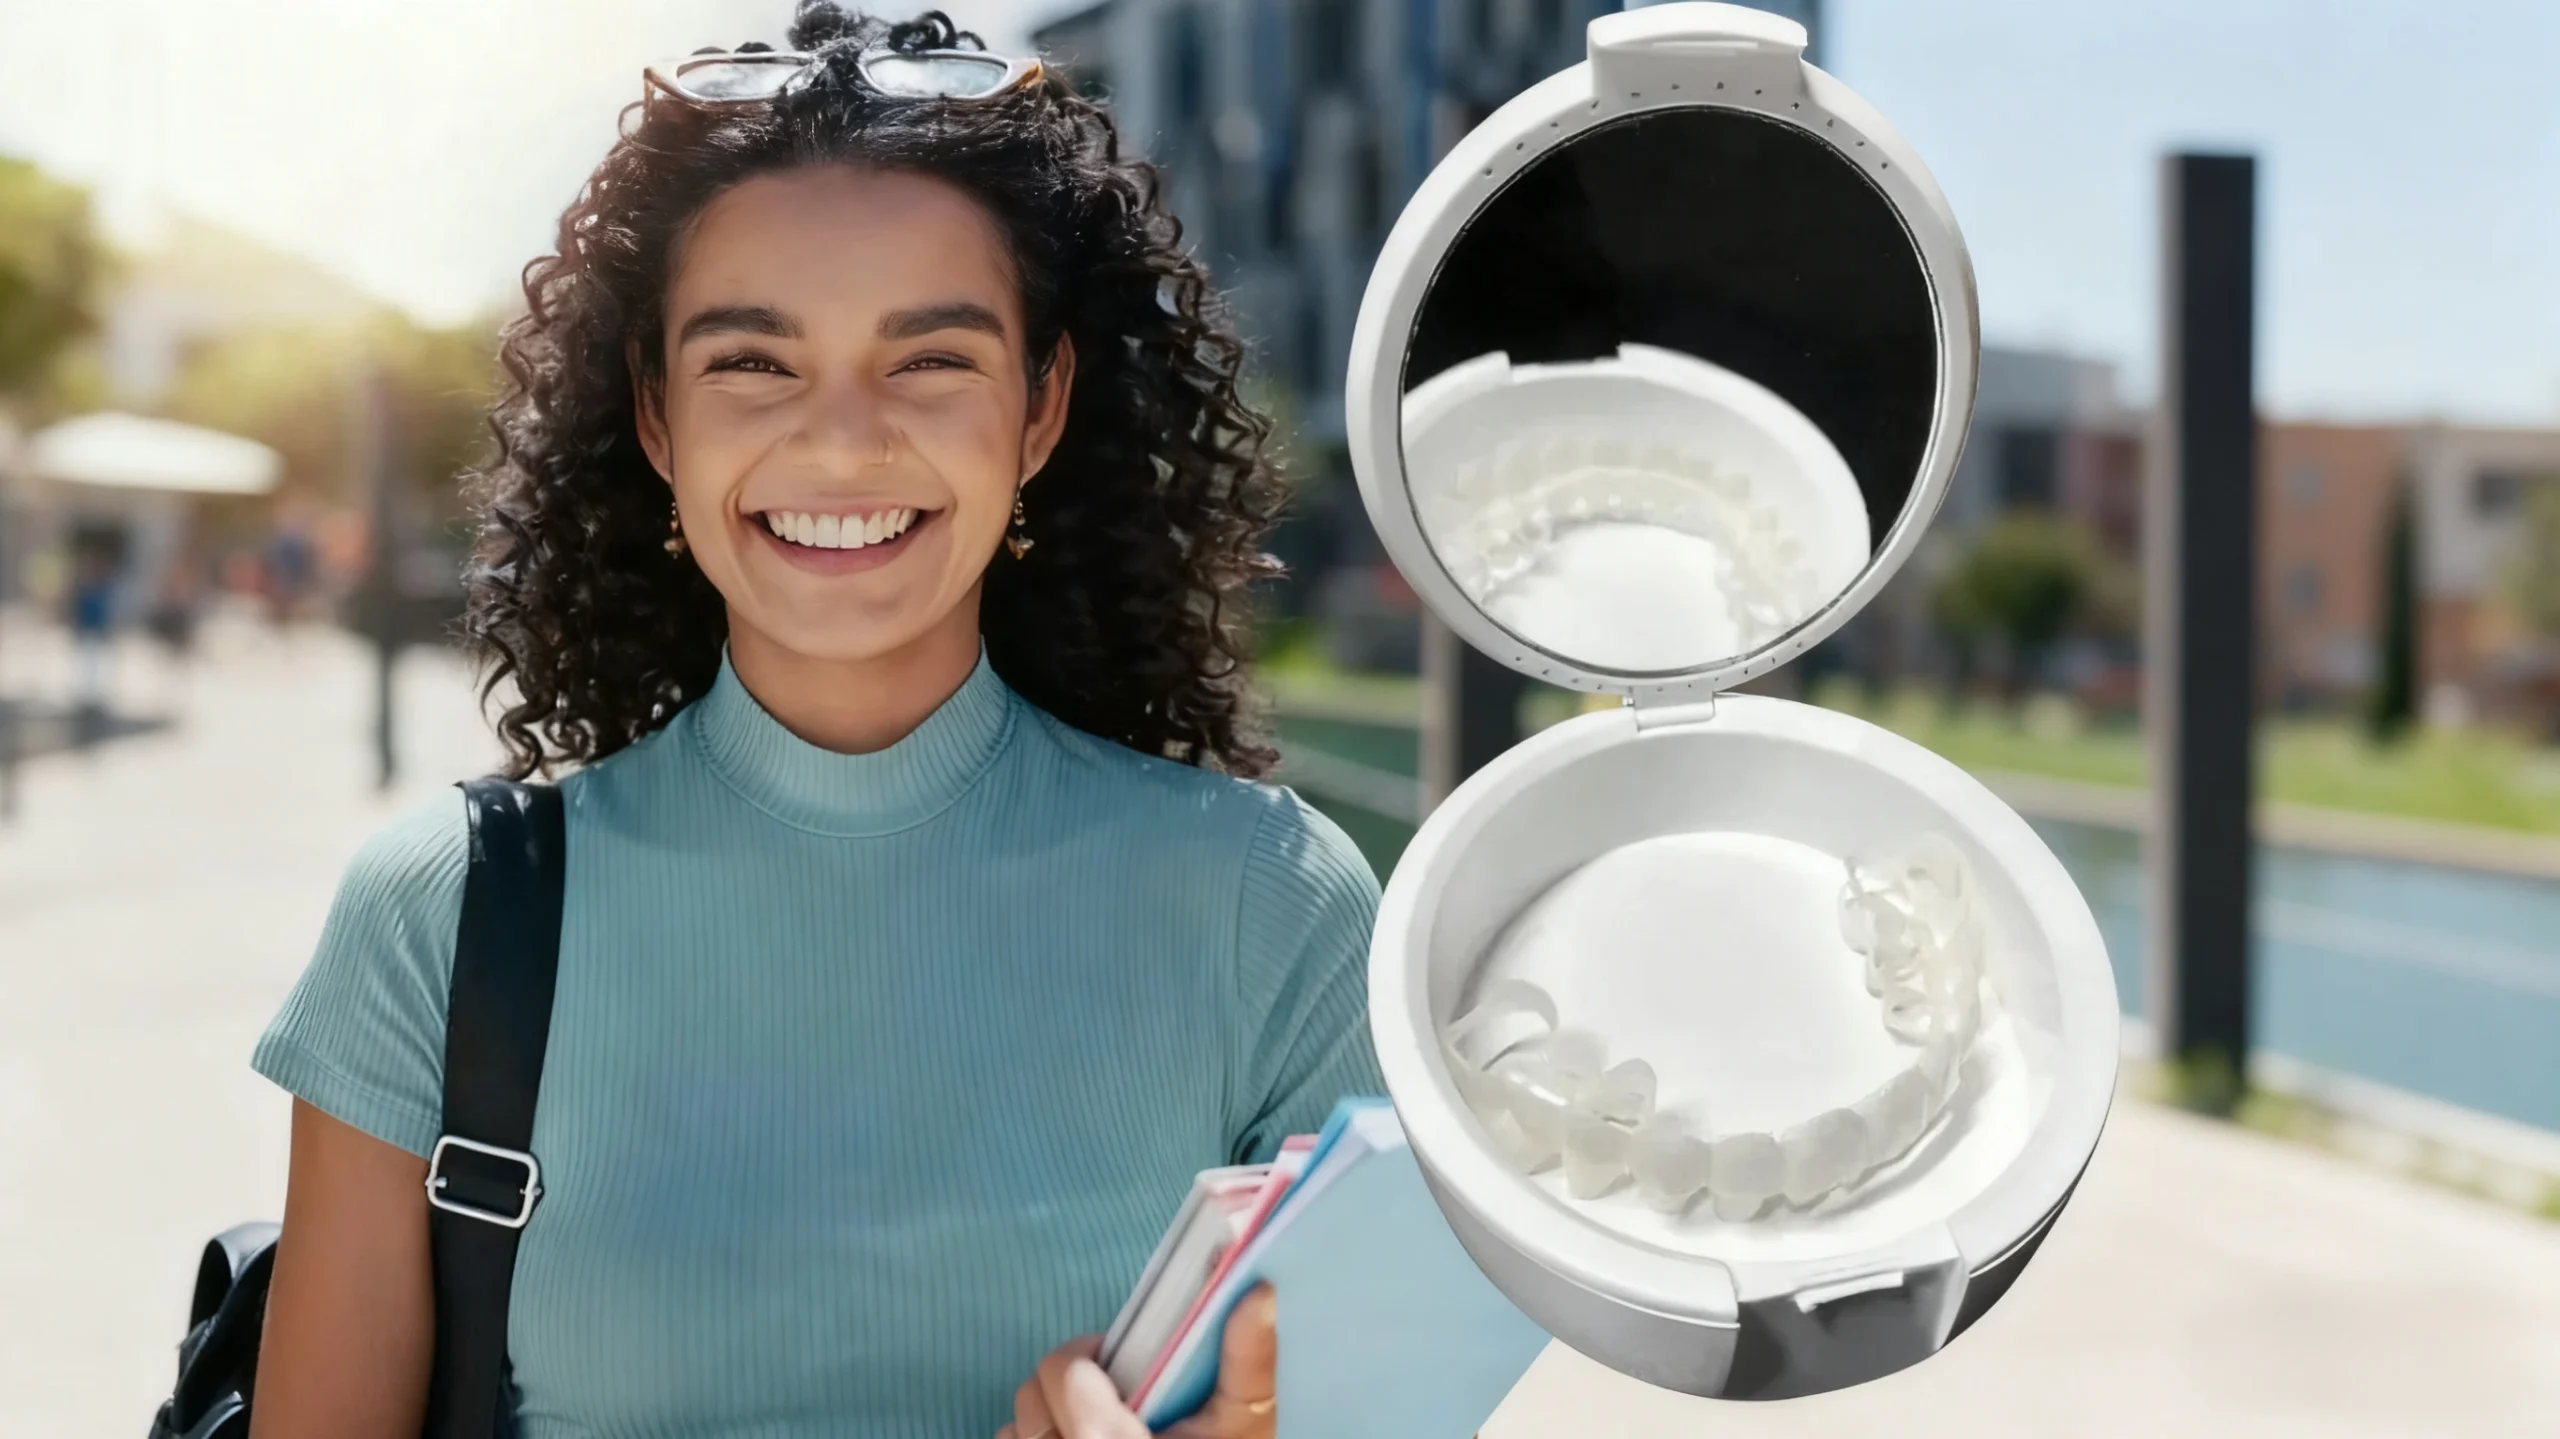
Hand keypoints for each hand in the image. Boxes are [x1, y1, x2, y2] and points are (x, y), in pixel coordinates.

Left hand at [997, 1284, 1279, 1438]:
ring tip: (1094, 1433)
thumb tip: (1257, 1293)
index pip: (1063, 1368)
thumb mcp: (1243, 1430)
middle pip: (1032, 1392)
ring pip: (1016, 1428)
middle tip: (1113, 1398)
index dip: (1091, 1356)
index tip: (1121, 1367)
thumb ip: (1248, 1362)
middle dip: (1069, 1384)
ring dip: (1047, 1420)